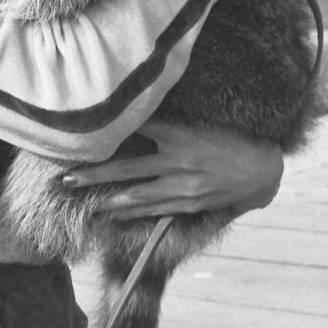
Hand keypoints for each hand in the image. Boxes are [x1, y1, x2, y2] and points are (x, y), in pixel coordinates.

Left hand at [61, 119, 282, 220]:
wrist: (260, 170)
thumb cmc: (227, 140)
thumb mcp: (198, 122)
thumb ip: (167, 121)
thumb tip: (133, 111)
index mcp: (179, 134)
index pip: (136, 129)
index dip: (109, 131)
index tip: (82, 133)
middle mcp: (177, 161)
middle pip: (126, 168)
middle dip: (94, 174)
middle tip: (67, 177)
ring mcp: (182, 186)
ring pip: (136, 195)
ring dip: (106, 199)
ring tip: (83, 201)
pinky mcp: (187, 204)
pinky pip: (153, 210)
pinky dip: (130, 213)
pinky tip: (112, 215)